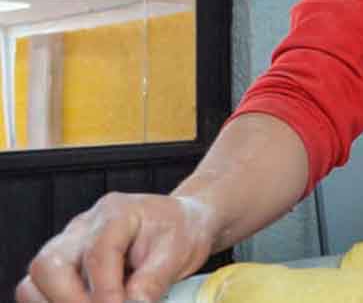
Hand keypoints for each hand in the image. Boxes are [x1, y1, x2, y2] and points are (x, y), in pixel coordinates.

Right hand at [16, 193, 215, 302]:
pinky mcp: (64, 262)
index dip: (106, 292)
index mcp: (117, 213)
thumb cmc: (180, 231)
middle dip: (71, 300)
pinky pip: (39, 289)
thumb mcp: (179, 252)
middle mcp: (83, 226)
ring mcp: (68, 243)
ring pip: (35, 280)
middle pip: (49, 265)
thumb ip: (153, 280)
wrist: (182, 222)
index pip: (98, 256)